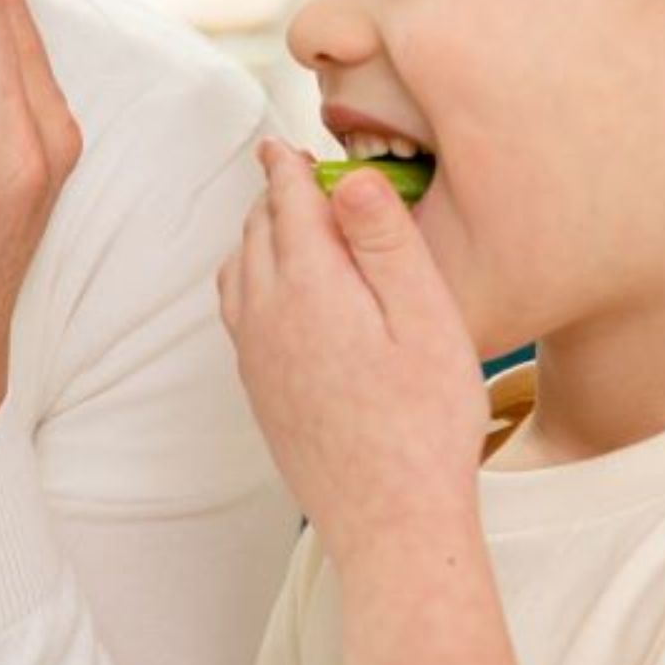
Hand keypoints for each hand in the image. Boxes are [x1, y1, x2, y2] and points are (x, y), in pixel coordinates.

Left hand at [219, 141, 488, 572]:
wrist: (391, 520)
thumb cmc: (425, 420)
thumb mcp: (426, 315)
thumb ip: (384, 240)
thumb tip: (346, 175)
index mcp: (309, 286)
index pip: (286, 203)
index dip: (286, 167)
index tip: (282, 144)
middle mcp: (267, 316)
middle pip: (257, 232)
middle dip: (275, 198)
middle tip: (296, 176)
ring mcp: (256, 357)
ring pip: (239, 272)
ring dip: (258, 238)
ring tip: (285, 225)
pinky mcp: (259, 392)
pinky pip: (238, 314)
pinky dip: (250, 281)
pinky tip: (277, 292)